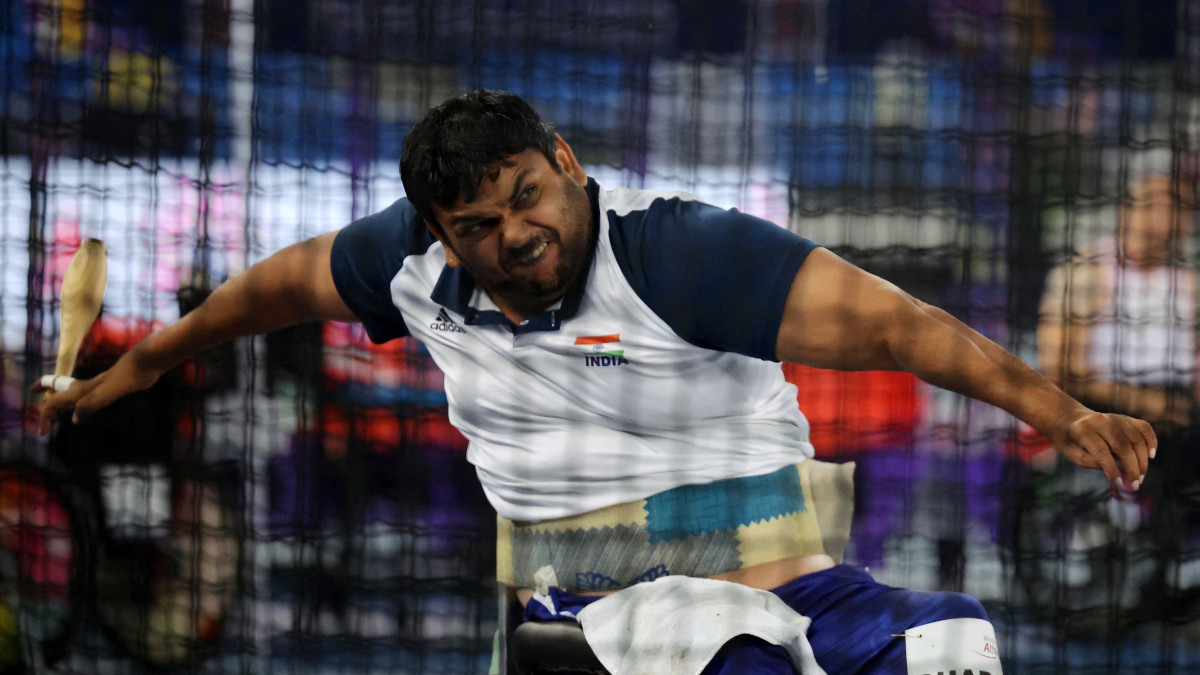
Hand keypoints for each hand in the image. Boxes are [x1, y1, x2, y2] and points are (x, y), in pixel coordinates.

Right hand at [34, 352, 161, 434]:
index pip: (54, 403)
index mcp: (81, 390)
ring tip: (57, 413)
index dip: (46, 417)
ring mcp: (98, 387)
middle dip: (47, 403)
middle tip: (41, 414)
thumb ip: (91, 404)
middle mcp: (86, 387)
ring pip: (72, 395)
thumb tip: (75, 419)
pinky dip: (80, 405)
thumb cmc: (127, 376)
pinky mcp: (110, 388)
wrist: (145, 362)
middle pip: (58, 394)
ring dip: (62, 404)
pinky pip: (88, 398)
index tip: (42, 433)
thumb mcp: (107, 393)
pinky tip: (87, 409)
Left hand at [1051, 407, 1155, 489]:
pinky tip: (1151, 456)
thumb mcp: (1072, 454)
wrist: (1070, 418)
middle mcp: (1100, 420)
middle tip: (1135, 485)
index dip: (1112, 469)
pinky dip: (1151, 441)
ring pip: (1136, 438)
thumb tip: (1115, 468)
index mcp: (1083, 430)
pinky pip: (1144, 427)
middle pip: (1123, 445)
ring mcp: (1114, 417)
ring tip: (1140, 477)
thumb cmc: (1071, 441)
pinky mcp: (1125, 418)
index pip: (1102, 451)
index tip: (1120, 484)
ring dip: (1142, 460)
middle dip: (1132, 468)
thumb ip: (1090, 461)